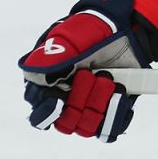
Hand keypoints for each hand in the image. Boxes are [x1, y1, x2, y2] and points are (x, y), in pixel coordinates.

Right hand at [18, 0, 157, 142]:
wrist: (124, 29)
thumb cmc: (91, 31)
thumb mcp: (70, 38)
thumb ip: (51, 56)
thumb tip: (33, 72)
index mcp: (47, 85)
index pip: (40, 114)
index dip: (48, 113)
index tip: (60, 100)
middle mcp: (65, 100)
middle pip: (66, 123)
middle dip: (82, 101)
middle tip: (96, 77)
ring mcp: (88, 106)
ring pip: (87, 127)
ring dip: (100, 105)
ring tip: (110, 81)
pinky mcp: (109, 109)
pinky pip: (110, 129)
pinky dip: (117, 115)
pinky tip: (121, 94)